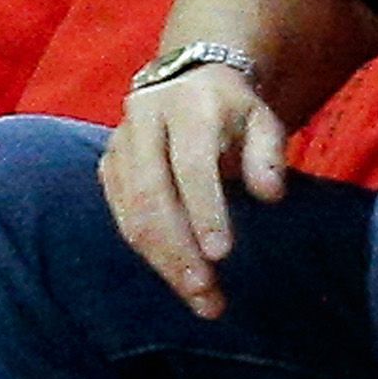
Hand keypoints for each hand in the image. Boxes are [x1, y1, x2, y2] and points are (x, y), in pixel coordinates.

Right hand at [100, 64, 285, 318]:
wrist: (185, 80)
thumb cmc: (232, 111)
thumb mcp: (262, 119)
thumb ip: (268, 154)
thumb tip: (270, 195)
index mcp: (186, 108)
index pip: (191, 165)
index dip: (204, 211)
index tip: (222, 256)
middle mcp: (143, 123)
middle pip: (152, 195)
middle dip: (177, 250)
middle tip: (206, 295)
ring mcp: (118, 145)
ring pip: (131, 211)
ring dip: (162, 260)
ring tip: (197, 298)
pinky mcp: (107, 165)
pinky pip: (120, 214)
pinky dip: (146, 249)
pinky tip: (174, 275)